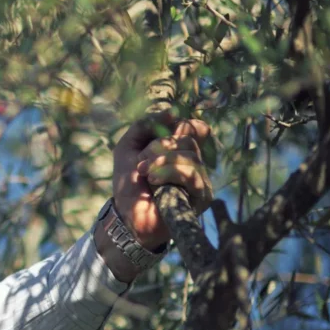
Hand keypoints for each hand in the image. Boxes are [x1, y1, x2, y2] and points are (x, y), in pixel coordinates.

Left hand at [112, 112, 214, 248]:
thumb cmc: (128, 184)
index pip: (194, 127)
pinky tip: (154, 181)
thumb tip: (172, 112)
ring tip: (144, 173)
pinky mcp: (202, 196)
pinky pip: (192, 174)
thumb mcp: (127, 148)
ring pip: (191, 155)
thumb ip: (144, 126)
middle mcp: (194, 163)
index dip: (176, 126)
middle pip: (188, 138)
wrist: (126, 216)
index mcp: (180, 150)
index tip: (153, 137)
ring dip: (161, 160)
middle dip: (159, 146)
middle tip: (141, 163)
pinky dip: (169, 173)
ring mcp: (200, 179)